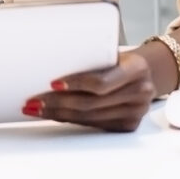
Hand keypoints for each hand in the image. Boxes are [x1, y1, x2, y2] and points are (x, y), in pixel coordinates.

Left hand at [24, 51, 156, 131]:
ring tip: (37, 109)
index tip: (52, 83)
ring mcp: (136, 112)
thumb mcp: (112, 53)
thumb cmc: (120, 60)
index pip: (101, 82)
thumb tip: (46, 62)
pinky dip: (71, 120)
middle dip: (58, 103)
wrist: (145, 73)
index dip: (75, 84)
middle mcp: (140, 92)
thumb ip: (90, 58)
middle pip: (91, 104)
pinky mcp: (128, 125)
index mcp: (136, 69)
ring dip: (59, 115)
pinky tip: (55, 116)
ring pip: (89, 117)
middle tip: (34, 100)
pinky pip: (94, 124)